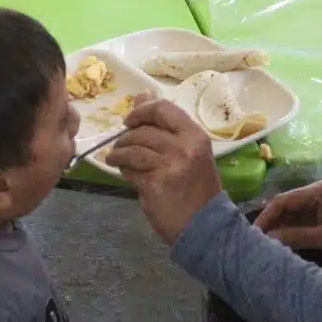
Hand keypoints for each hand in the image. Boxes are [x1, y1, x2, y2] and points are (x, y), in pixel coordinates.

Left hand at [109, 100, 223, 242]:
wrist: (204, 226)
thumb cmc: (196, 188)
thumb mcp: (189, 152)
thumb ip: (166, 126)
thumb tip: (141, 96)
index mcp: (195, 135)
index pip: (163, 108)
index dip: (140, 111)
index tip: (129, 121)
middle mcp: (184, 147)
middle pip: (143, 129)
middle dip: (125, 137)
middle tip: (120, 146)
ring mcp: (170, 165)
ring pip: (133, 148)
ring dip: (119, 153)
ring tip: (116, 159)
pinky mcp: (155, 183)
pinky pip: (130, 169)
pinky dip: (123, 170)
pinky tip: (124, 173)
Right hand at [254, 180, 321, 266]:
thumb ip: (299, 237)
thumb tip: (270, 240)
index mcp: (317, 192)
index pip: (283, 201)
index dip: (266, 216)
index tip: (254, 234)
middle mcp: (312, 196)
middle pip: (281, 208)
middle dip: (267, 224)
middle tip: (253, 243)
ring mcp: (313, 207)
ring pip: (286, 217)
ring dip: (274, 231)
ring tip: (260, 247)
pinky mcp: (315, 220)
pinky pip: (294, 225)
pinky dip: (284, 235)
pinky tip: (275, 246)